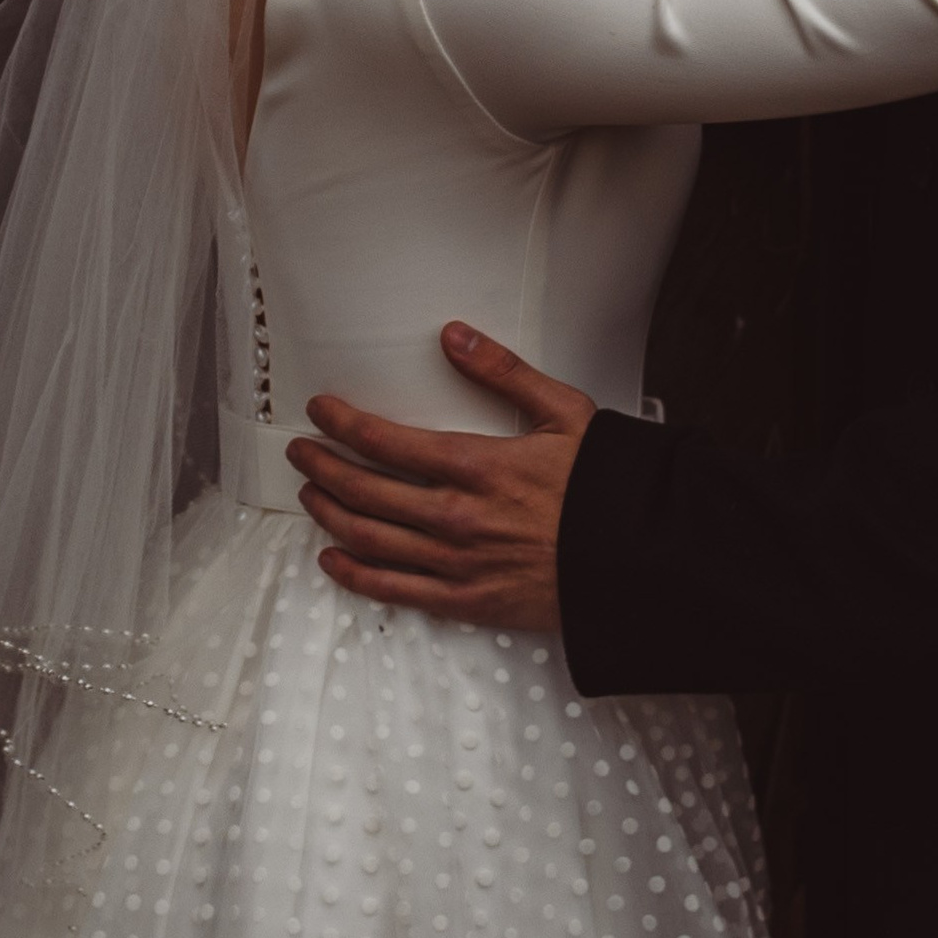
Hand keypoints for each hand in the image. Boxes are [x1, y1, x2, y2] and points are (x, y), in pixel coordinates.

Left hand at [287, 323, 592, 631]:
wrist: (636, 559)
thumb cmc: (603, 487)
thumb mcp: (563, 411)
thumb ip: (503, 372)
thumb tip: (455, 336)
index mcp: (476, 464)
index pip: (385, 440)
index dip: (342, 423)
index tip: (321, 411)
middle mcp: (455, 516)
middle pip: (364, 489)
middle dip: (322, 467)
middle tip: (301, 452)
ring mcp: (456, 563)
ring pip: (369, 537)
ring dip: (330, 512)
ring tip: (311, 495)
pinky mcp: (465, 601)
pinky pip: (393, 590)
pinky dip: (354, 574)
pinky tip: (333, 559)